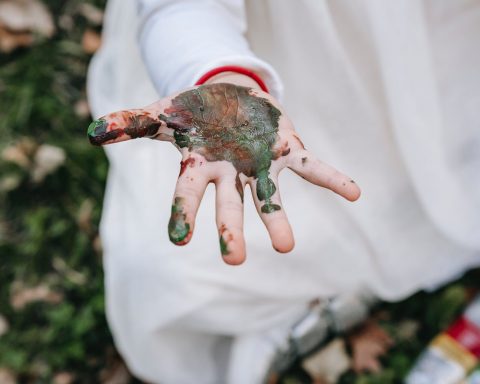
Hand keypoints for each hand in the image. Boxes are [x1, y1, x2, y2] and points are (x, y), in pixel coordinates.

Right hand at [87, 82, 359, 263]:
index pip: (188, 196)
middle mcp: (231, 175)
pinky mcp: (287, 151)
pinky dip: (332, 180)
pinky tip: (354, 194)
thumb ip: (133, 123)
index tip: (180, 239)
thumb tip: (94, 133)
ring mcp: (261, 166)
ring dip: (277, 219)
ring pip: (269, 196)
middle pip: (230, 207)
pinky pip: (312, 167)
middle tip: (235, 260)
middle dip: (231, 231)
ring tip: (286, 246)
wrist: (228, 100)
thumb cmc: (195, 114)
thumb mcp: (164, 114)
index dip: (183, 215)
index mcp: (201, 169)